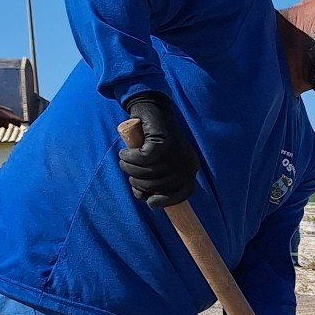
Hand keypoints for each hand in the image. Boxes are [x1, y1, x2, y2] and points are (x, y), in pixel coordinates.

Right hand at [119, 93, 200, 207]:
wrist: (152, 111)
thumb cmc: (152, 143)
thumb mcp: (157, 166)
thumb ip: (154, 182)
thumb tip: (145, 199)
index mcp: (190, 170)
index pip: (183, 193)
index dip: (165, 201)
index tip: (150, 202)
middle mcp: (187, 163)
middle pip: (158, 186)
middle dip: (137, 182)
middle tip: (129, 169)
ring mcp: (177, 152)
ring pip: (147, 173)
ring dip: (129, 168)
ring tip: (125, 159)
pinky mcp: (163, 142)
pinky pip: (141, 159)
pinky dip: (129, 157)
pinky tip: (126, 151)